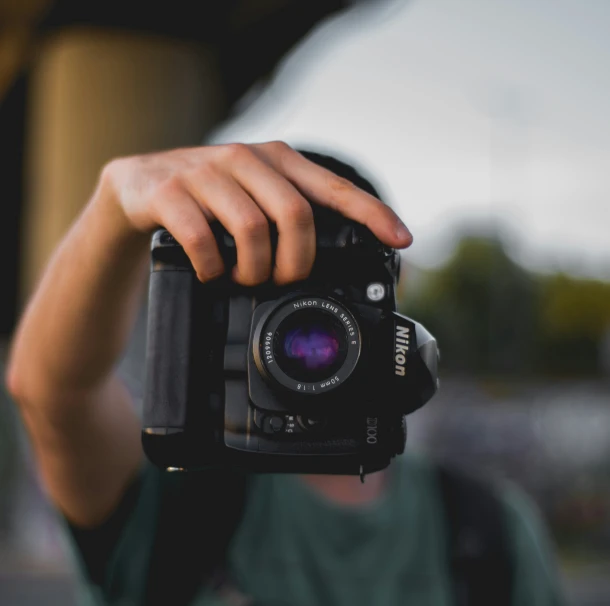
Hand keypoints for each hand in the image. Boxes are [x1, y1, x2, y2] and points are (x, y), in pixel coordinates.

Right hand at [101, 141, 412, 284]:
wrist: (136, 191)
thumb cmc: (208, 203)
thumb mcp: (253, 202)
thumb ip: (289, 219)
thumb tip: (338, 265)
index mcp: (277, 161)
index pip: (334, 187)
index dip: (371, 214)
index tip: (401, 240)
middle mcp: (246, 159)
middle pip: (296, 215)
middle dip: (297, 262)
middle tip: (283, 282)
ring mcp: (204, 171)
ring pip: (252, 229)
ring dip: (253, 270)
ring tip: (244, 280)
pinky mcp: (167, 190)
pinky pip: (201, 239)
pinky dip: (212, 268)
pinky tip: (210, 273)